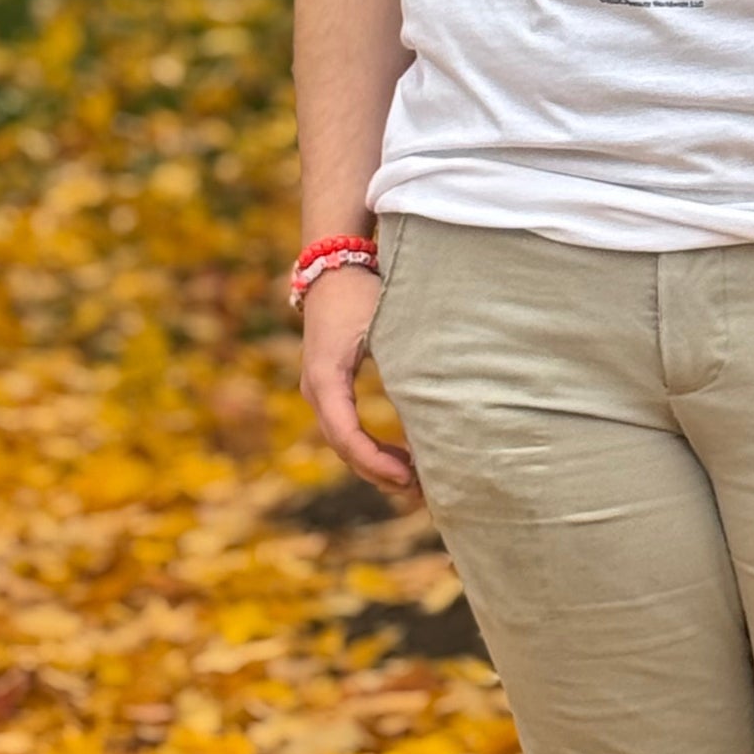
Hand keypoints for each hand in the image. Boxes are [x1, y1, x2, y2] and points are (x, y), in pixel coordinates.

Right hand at [298, 268, 420, 500]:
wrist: (333, 261)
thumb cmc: (363, 290)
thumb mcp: (386, 324)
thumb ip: (406, 360)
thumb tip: (437, 400)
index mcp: (327, 379)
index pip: (348, 436)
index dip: (376, 463)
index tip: (409, 478)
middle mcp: (316, 389)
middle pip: (344, 447)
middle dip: (379, 473)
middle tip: (420, 492)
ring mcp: (319, 388)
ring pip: (344, 441)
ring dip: (375, 464)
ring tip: (414, 483)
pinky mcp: (329, 384)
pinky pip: (346, 427)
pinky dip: (370, 447)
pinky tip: (400, 457)